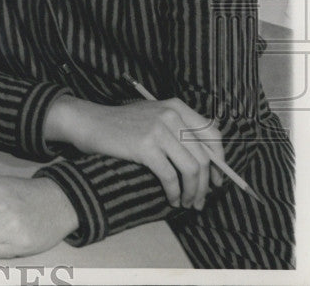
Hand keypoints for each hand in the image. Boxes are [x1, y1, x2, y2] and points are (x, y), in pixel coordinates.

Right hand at [44, 94, 224, 209]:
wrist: (89, 122)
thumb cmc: (122, 124)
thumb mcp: (154, 116)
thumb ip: (179, 130)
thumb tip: (208, 161)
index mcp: (177, 106)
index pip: (213, 134)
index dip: (220, 160)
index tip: (217, 180)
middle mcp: (171, 115)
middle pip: (203, 157)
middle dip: (206, 185)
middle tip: (201, 201)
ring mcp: (158, 129)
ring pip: (190, 169)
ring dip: (193, 192)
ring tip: (188, 203)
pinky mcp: (145, 146)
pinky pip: (170, 176)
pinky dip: (175, 193)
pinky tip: (172, 199)